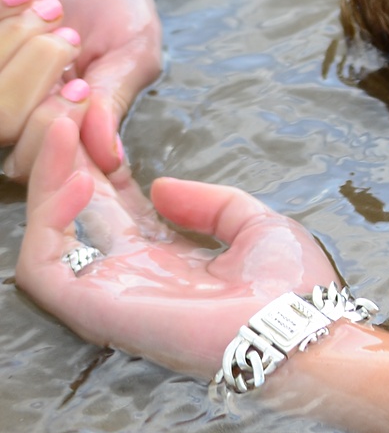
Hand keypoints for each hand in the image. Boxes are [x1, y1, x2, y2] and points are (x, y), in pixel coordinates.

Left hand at [0, 0, 162, 177]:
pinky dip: (1, 8)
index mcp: (54, 124)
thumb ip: (114, 100)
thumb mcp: (132, 52)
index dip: (53, 128)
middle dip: (40, 68)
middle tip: (70, 34)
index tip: (81, 88)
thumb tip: (109, 160)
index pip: (32, 161)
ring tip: (50, 7)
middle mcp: (10, 107)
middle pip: (2, 121)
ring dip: (17, 35)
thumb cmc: (117, 7)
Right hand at [16, 117, 337, 380]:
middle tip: (67, 104)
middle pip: (76, 209)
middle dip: (66, 156)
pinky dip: (49, 222)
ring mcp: (110, 292)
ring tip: (61, 126)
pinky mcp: (97, 310)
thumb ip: (209, 202)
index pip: (112, 202)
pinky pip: (45, 269)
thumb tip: (158, 186)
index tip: (99, 113)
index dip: (100, 158)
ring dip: (48, 179)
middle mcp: (130, 274)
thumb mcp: (255, 224)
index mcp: (165, 257)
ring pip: (49, 235)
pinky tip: (78, 178)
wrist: (300, 329)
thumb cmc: (290, 286)